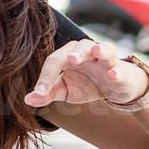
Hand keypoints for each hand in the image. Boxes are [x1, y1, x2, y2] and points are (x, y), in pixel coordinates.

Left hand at [24, 40, 148, 108]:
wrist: (115, 88)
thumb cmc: (86, 84)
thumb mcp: (65, 91)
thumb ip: (48, 94)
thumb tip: (27, 100)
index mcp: (68, 56)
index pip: (54, 62)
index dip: (46, 76)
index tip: (40, 92)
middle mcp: (86, 53)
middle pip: (77, 48)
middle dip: (74, 53)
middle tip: (70, 59)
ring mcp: (105, 60)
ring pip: (103, 49)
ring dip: (99, 50)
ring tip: (95, 52)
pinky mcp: (122, 70)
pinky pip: (120, 67)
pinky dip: (117, 71)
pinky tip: (112, 75)